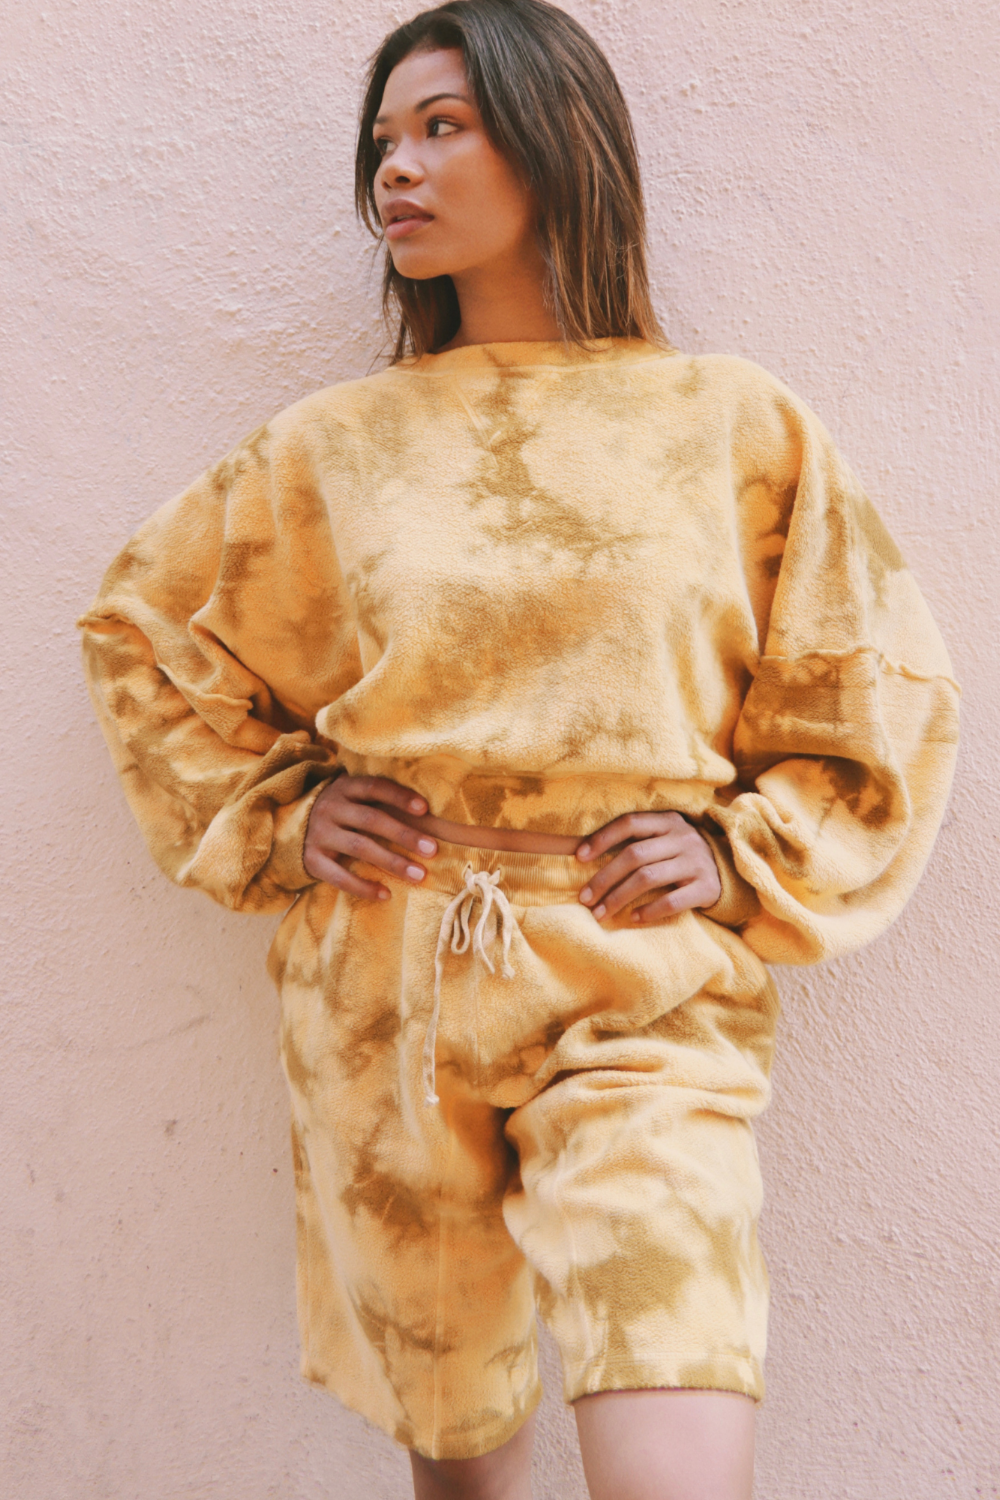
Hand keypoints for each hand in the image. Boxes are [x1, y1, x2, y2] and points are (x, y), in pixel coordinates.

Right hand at [303, 775, 437, 899]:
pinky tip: (386, 894)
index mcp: (345, 788)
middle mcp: (330, 807)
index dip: (399, 796)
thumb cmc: (342, 812)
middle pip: (371, 819)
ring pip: (359, 847)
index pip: (374, 787)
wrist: (291, 827)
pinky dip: (363, 887)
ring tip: (419, 875)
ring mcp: (319, 834)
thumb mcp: (354, 798)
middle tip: (432, 850)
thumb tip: (429, 816)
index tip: (424, 809)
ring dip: (392, 862)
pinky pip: (339, 876)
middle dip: (404, 835)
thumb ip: (382, 802)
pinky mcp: (311, 860)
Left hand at [575, 811, 720, 924]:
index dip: (602, 839)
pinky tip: (633, 919)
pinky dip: (649, 911)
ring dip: (619, 897)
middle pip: (635, 855)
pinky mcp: (706, 888)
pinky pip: (672, 901)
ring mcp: (696, 862)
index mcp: (668, 821)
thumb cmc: (680, 855)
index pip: (629, 823)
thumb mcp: (664, 839)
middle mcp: (683, 838)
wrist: (728, 870)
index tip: (579, 858)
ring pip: (649, 878)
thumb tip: (583, 853)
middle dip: (604, 878)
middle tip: (585, 898)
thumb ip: (635, 841)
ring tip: (600, 913)